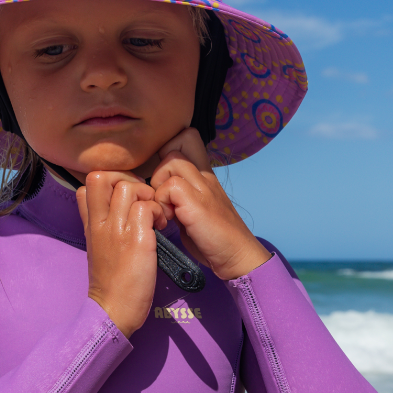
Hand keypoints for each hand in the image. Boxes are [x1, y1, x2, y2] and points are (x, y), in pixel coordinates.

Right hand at [76, 171, 166, 338]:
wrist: (113, 309)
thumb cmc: (110, 281)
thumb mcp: (97, 247)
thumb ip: (101, 225)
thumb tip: (112, 208)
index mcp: (90, 224)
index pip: (88, 184)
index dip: (109, 181)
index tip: (125, 196)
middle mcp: (100, 223)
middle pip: (102, 176)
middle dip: (127, 179)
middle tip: (142, 199)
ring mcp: (117, 230)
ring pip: (128, 188)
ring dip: (146, 196)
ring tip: (154, 214)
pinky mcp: (137, 241)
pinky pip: (147, 208)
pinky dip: (157, 212)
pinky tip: (159, 227)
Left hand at [149, 128, 271, 280]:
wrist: (236, 255)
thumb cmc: (213, 237)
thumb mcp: (194, 207)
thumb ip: (179, 194)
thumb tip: (156, 189)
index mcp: (205, 174)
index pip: (186, 137)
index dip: (168, 149)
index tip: (164, 178)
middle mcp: (205, 175)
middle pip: (177, 141)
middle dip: (160, 166)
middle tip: (163, 195)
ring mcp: (203, 187)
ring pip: (170, 160)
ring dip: (159, 185)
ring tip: (166, 209)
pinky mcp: (197, 203)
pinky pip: (170, 186)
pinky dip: (162, 203)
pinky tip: (170, 219)